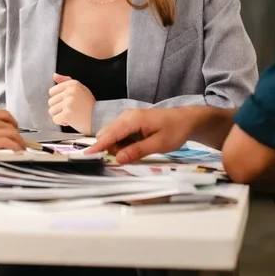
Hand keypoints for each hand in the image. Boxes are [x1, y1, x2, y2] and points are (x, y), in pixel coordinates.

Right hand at [0, 110, 24, 158]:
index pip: (5, 115)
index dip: (13, 124)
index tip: (15, 131)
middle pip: (11, 125)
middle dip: (19, 136)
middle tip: (20, 145)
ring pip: (12, 134)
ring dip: (19, 143)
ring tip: (21, 152)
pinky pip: (9, 143)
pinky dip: (15, 148)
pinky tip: (16, 154)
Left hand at [48, 74, 95, 133]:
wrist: (100, 119)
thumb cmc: (89, 105)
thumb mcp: (79, 89)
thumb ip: (66, 81)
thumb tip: (54, 76)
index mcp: (72, 84)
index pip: (52, 91)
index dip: (58, 99)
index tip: (68, 102)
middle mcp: (70, 92)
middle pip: (51, 102)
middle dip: (59, 108)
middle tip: (71, 110)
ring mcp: (68, 103)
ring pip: (51, 111)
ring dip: (60, 115)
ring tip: (71, 115)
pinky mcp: (67, 114)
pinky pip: (55, 119)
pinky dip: (61, 122)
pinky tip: (71, 121)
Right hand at [86, 107, 207, 163]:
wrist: (187, 119)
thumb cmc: (175, 131)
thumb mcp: (159, 144)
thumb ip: (137, 151)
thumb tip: (118, 159)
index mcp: (132, 120)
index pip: (110, 134)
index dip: (98, 146)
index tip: (87, 155)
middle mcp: (126, 116)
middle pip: (106, 134)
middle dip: (111, 148)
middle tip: (130, 156)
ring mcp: (127, 117)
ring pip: (111, 134)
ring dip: (117, 146)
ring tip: (138, 150)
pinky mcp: (130, 121)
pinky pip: (118, 133)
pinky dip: (122, 142)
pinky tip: (136, 145)